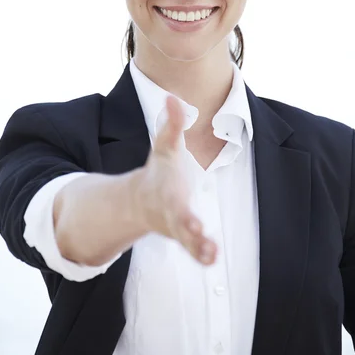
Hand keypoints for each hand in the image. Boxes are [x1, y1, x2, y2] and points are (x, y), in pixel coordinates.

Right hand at [136, 95, 216, 264]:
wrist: (141, 199)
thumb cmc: (159, 171)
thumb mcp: (165, 146)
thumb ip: (171, 123)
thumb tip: (172, 96)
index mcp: (167, 193)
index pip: (176, 203)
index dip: (185, 213)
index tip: (195, 224)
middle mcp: (171, 214)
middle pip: (180, 225)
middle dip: (189, 234)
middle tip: (201, 240)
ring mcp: (177, 229)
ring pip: (187, 241)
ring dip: (198, 248)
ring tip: (212, 255)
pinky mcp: (185, 236)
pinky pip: (193, 247)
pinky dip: (201, 253)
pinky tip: (213, 258)